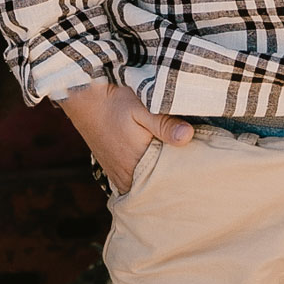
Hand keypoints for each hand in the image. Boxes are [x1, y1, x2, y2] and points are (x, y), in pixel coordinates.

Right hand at [59, 79, 193, 193]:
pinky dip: (147, 177)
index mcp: (137, 164)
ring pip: (147, 185)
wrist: (83, 98)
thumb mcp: (142, 107)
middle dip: (175, 176)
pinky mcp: (114, 173)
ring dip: (160, 177)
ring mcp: (119, 177)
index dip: (187, 170)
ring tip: (177, 163)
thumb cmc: (114, 101)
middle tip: (193, 164)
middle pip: (160, 185)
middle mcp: (127, 177)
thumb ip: (164, 124)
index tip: (201, 160)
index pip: (171, 178)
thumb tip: (188, 136)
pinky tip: (157, 164)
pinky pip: (136, 183)